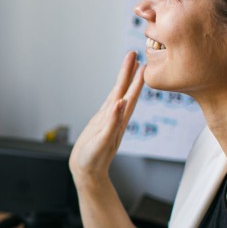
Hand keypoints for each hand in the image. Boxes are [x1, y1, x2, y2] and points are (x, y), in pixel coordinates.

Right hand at [69, 52, 144, 186]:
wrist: (87, 173)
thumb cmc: (93, 160)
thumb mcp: (102, 141)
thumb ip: (112, 122)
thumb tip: (121, 102)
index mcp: (117, 120)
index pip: (127, 94)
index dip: (133, 78)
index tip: (139, 61)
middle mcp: (115, 118)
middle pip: (124, 90)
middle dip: (129, 72)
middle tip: (134, 53)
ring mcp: (109, 120)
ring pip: (118, 95)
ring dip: (124, 80)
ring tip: (130, 65)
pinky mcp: (101, 124)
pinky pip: (110, 105)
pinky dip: (115, 94)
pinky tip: (117, 90)